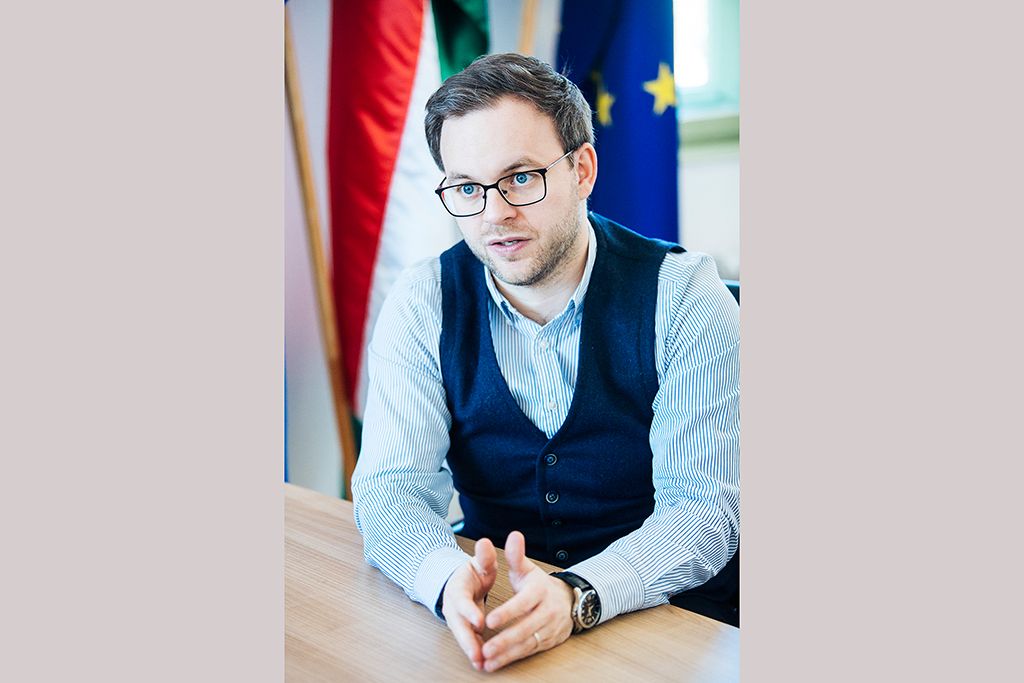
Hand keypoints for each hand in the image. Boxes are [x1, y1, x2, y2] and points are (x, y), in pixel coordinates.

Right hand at [441, 537, 497, 670]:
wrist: (461, 579)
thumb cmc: (474, 571)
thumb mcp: (480, 562)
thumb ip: (484, 556)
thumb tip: (484, 542)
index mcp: (457, 588)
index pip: (461, 601)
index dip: (469, 611)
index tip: (480, 621)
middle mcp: (453, 606)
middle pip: (458, 625)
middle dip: (467, 640)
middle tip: (478, 654)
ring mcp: (456, 618)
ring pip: (461, 636)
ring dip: (470, 650)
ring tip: (481, 664)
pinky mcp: (462, 627)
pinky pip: (468, 641)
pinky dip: (474, 652)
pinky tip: (483, 664)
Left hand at [480, 531, 574, 671]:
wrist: (569, 600)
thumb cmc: (539, 585)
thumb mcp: (528, 569)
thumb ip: (516, 556)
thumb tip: (514, 535)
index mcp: (539, 591)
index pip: (523, 603)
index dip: (507, 613)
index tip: (489, 621)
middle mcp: (547, 611)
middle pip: (525, 627)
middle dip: (505, 640)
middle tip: (485, 648)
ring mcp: (550, 628)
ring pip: (527, 643)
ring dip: (507, 654)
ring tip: (488, 660)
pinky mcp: (549, 641)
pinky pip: (530, 651)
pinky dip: (513, 659)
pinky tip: (496, 664)